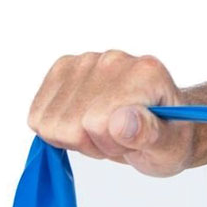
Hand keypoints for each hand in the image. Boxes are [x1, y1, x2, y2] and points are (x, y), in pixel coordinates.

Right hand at [27, 51, 195, 177]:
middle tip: (120, 137)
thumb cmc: (168, 137)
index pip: (98, 123)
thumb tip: (120, 121)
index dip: (111, 144)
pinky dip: (56, 130)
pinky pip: (38, 116)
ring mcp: (86, 61)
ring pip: (51, 122)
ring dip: (75, 137)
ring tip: (106, 130)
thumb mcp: (169, 146)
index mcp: (145, 72)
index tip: (134, 140)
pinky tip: (85, 124)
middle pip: (71, 124)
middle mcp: (113, 59)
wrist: (162, 123)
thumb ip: (148, 133)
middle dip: (93, 142)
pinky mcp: (63, 69)